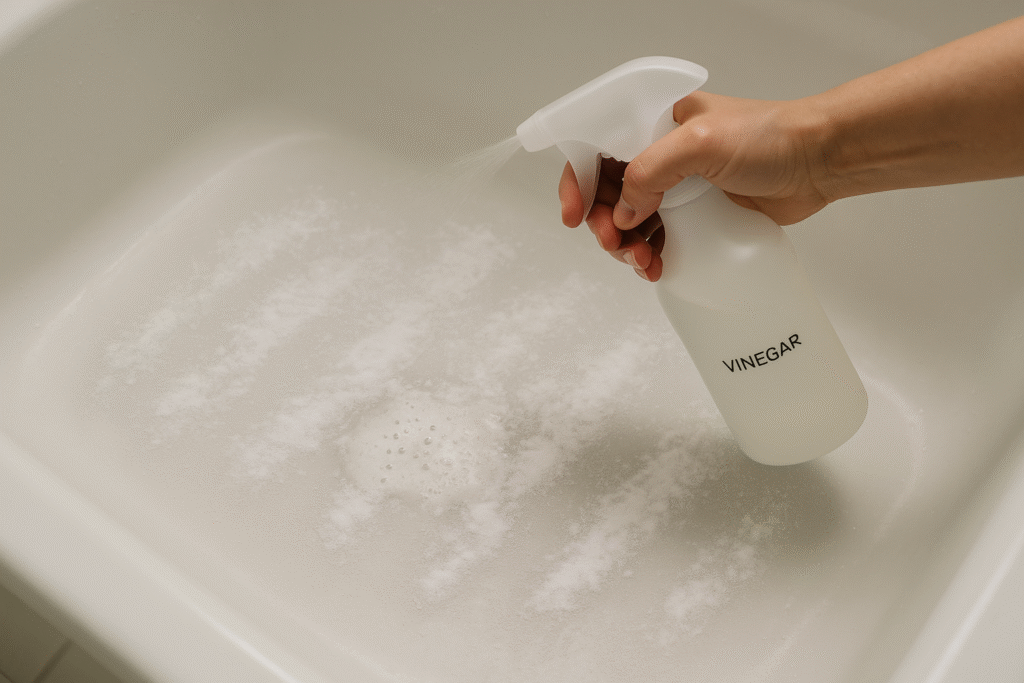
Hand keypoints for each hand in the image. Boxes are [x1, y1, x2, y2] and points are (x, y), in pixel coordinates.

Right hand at [560, 92, 830, 281]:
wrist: (820, 162)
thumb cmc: (768, 138)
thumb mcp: (701, 143)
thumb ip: (653, 171)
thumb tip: (626, 211)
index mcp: (654, 124)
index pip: (598, 150)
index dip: (579, 183)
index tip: (573, 216)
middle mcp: (661, 154)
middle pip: (610, 194)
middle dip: (605, 223)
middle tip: (618, 244)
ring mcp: (679, 187)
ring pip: (632, 222)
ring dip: (626, 246)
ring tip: (642, 262)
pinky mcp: (698, 215)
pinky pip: (660, 239)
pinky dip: (651, 255)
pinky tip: (656, 268)